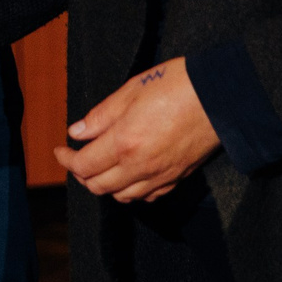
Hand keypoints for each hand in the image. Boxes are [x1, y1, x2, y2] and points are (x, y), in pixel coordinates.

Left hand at [54, 61, 220, 202]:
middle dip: (81, 174)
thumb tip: (77, 131)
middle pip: (99, 186)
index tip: (60, 150)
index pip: (84, 165)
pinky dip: (131, 191)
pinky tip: (129, 175)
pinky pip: (148, 196)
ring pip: (122, 196)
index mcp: (124, 142)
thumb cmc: (177, 85)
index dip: (66, 160)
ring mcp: (161, 175)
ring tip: (100, 167)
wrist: (221, 96)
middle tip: (77, 158)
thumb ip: (101, 115)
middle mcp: (141, 166)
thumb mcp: (131, 91)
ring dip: (105, 185)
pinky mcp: (178, 177)